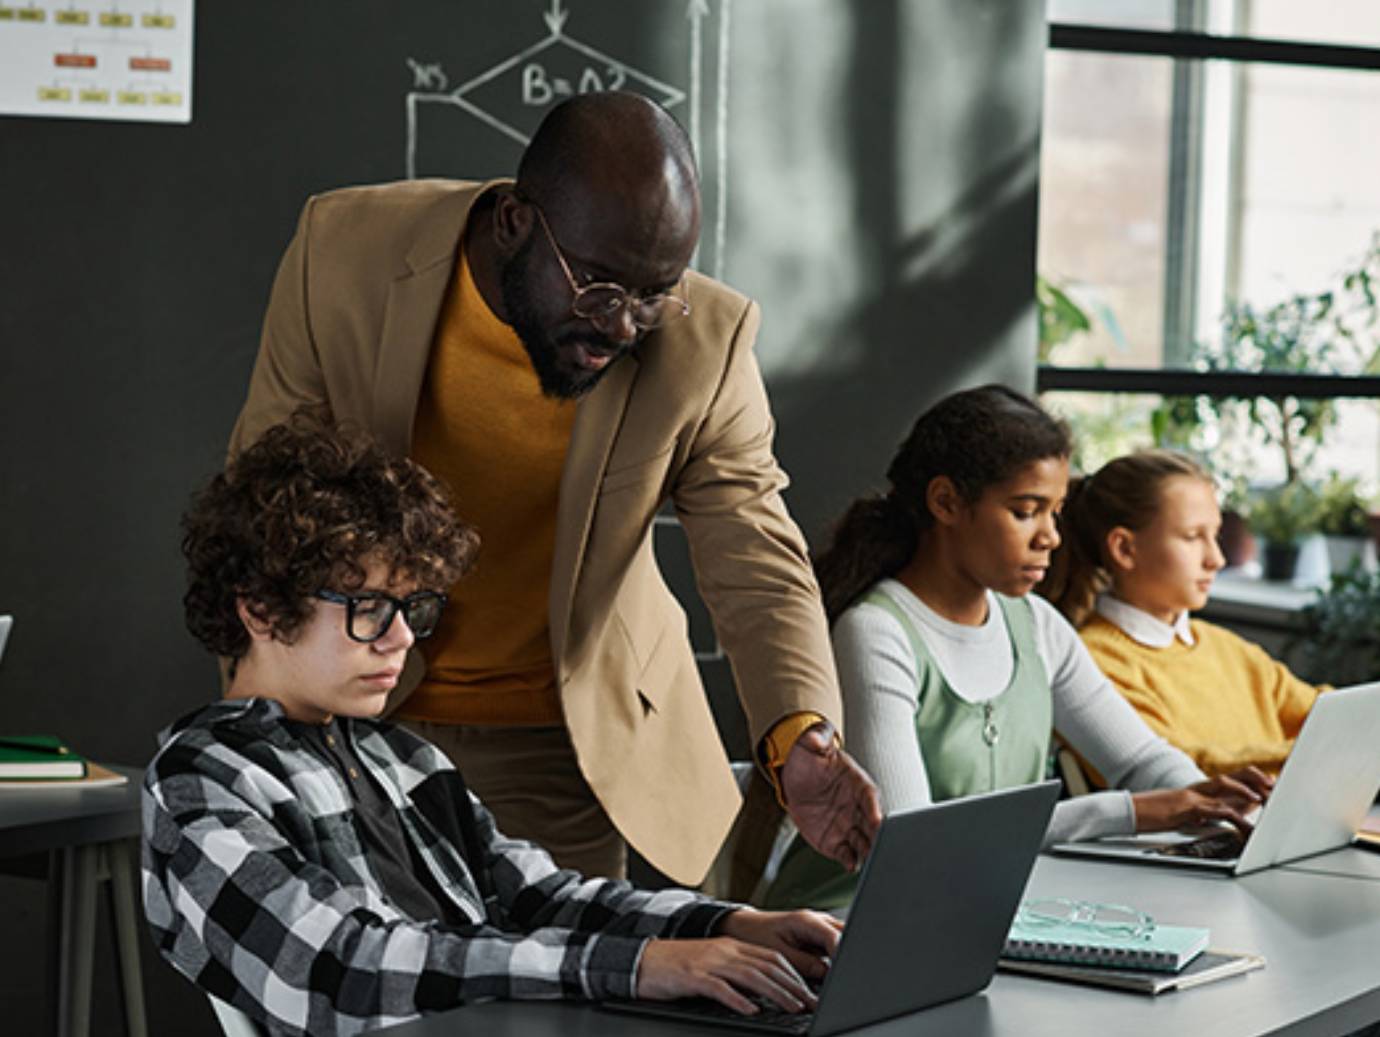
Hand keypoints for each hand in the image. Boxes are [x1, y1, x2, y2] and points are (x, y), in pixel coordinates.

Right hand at [636, 937, 818, 1014]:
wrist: (642, 960)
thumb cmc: (677, 966)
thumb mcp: (712, 963)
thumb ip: (736, 972)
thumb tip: (763, 992)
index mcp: (731, 945)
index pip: (771, 956)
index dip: (793, 974)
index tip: (809, 990)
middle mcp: (724, 950)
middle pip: (766, 965)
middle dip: (792, 985)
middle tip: (810, 1002)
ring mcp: (709, 962)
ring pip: (750, 975)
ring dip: (775, 993)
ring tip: (792, 1007)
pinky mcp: (693, 977)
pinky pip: (720, 987)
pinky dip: (738, 999)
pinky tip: (752, 1010)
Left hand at [716, 908, 842, 982]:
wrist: (745, 927)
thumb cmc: (756, 936)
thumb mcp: (779, 954)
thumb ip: (805, 963)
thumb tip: (828, 973)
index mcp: (807, 920)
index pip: (836, 938)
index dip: (843, 957)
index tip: (844, 975)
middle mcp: (817, 919)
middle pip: (846, 935)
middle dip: (847, 955)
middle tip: (842, 977)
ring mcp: (820, 926)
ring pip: (844, 939)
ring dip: (842, 956)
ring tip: (834, 975)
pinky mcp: (819, 935)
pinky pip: (835, 945)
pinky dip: (836, 957)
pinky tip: (830, 971)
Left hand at [780, 722, 882, 871]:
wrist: (795, 778)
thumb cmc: (808, 757)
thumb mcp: (810, 743)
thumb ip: (817, 737)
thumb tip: (819, 734)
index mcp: (857, 783)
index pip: (870, 797)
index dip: (874, 809)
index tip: (878, 820)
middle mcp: (857, 807)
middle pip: (873, 825)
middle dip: (878, 837)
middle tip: (880, 848)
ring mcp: (847, 825)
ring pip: (864, 842)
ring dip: (868, 852)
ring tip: (870, 862)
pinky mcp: (835, 840)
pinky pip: (846, 853)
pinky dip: (850, 860)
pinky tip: (850, 865)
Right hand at [1132, 767, 1273, 834]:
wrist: (1129, 812)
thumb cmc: (1154, 814)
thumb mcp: (1185, 813)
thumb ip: (1207, 811)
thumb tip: (1230, 815)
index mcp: (1200, 789)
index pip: (1233, 777)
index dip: (1255, 780)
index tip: (1274, 787)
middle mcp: (1199, 788)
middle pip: (1235, 775)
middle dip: (1257, 781)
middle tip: (1276, 789)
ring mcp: (1193, 796)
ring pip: (1226, 786)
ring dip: (1247, 792)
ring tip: (1264, 799)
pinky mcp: (1186, 808)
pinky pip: (1214, 809)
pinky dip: (1232, 815)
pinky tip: (1243, 821)